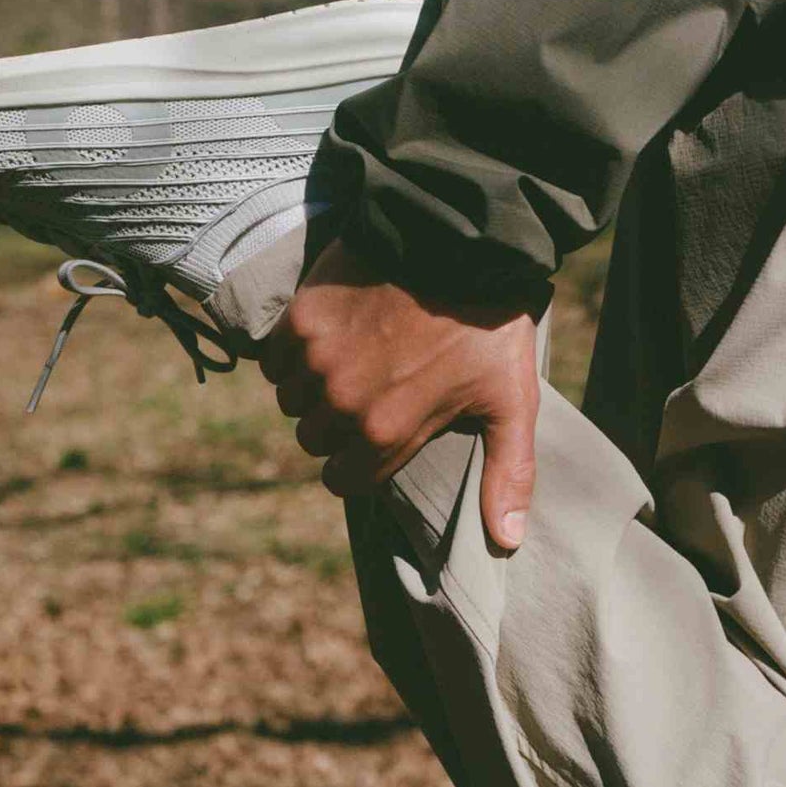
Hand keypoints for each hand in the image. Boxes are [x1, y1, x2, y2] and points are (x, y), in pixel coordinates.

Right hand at [261, 239, 539, 552]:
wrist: (460, 245)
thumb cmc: (491, 328)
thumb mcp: (511, 403)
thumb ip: (507, 474)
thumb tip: (507, 541)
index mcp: (386, 432)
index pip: (342, 481)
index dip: (360, 465)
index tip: (379, 441)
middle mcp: (342, 402)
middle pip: (314, 441)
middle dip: (338, 428)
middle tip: (372, 395)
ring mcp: (315, 359)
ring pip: (292, 401)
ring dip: (313, 391)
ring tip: (353, 365)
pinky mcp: (299, 319)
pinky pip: (274, 361)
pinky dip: (293, 357)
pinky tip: (330, 341)